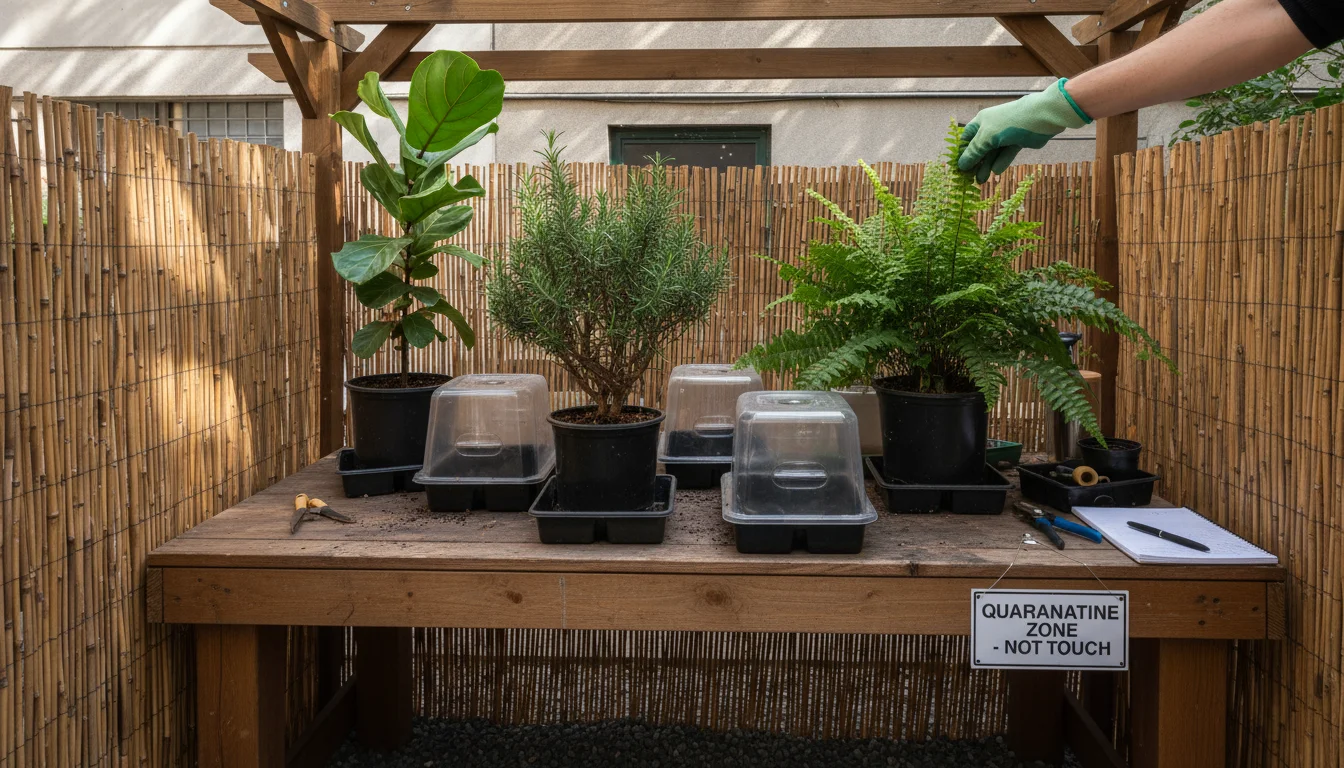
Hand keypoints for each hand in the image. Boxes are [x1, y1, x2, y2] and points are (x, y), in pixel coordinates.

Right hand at [958, 79, 1091, 182]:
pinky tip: (996, 172)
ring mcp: (1005, 135)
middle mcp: (992, 127)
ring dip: (986, 166)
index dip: (962, 152)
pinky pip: (1006, 154)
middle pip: (979, 148)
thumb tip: (960, 166)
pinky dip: (1001, 162)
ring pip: (992, 153)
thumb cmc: (1009, 123)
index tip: (958, 168)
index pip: (966, 138)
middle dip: (975, 163)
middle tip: (970, 179)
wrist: (1041, 117)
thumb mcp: (987, 137)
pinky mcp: (1017, 141)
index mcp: (981, 121)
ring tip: (981, 181)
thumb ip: (973, 152)